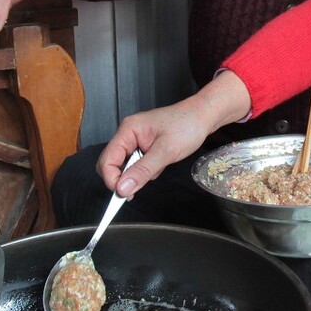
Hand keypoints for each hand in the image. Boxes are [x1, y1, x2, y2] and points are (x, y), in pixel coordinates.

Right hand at [97, 71, 252, 197]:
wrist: (203, 117)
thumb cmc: (187, 125)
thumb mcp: (166, 151)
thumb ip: (142, 170)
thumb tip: (122, 188)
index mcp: (128, 130)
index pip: (107, 159)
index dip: (112, 179)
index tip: (122, 193)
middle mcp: (128, 134)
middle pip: (112, 164)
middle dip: (125, 178)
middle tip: (139, 186)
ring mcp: (136, 141)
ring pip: (126, 167)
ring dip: (139, 174)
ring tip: (159, 166)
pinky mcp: (144, 147)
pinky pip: (137, 165)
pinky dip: (147, 171)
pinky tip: (161, 164)